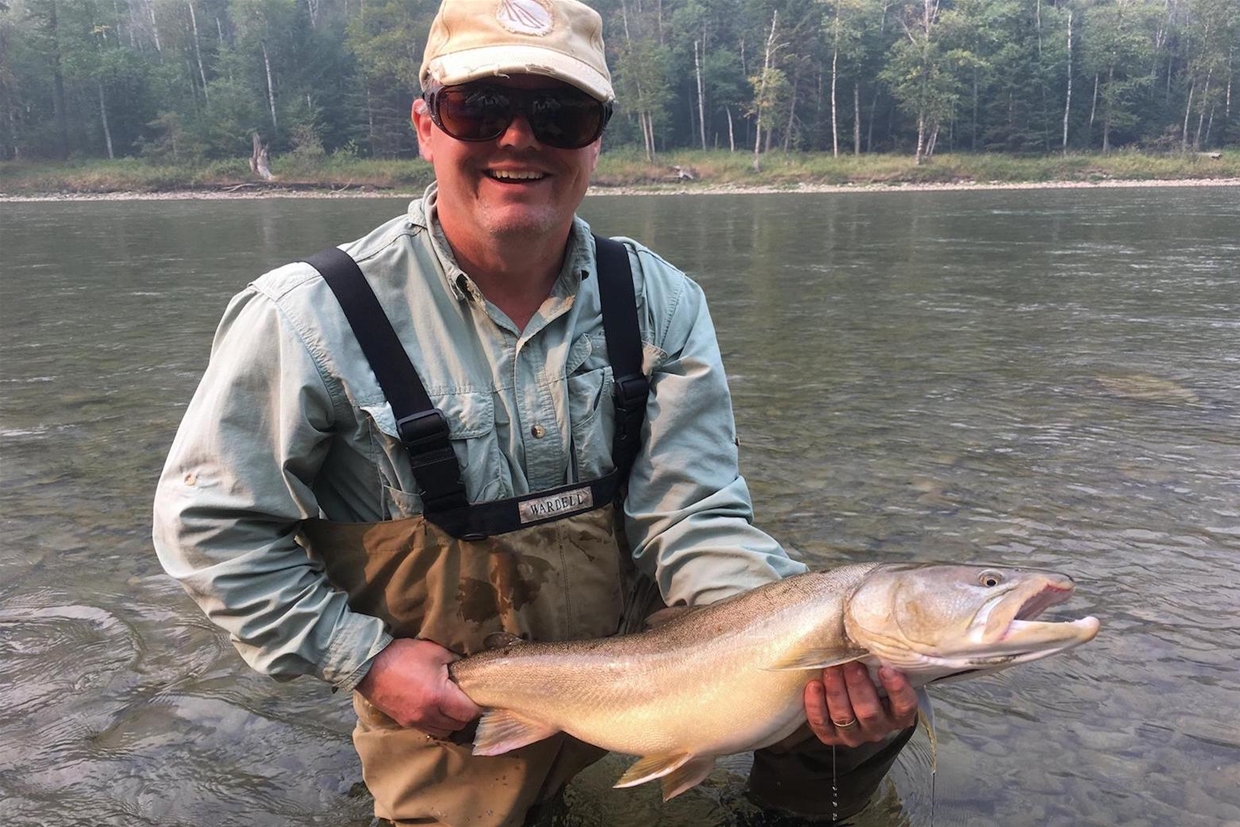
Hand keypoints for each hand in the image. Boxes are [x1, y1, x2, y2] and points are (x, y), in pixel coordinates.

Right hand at [355, 638, 480, 737]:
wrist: (369, 665)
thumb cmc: (403, 655)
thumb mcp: (435, 652)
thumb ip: (455, 662)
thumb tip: (467, 669)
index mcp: (439, 696)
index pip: (468, 713)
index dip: (477, 706)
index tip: (479, 697)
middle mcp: (428, 714)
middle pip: (458, 725)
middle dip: (465, 714)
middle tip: (466, 700)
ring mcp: (415, 721)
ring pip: (444, 731)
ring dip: (451, 722)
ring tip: (451, 706)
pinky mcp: (405, 722)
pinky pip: (429, 729)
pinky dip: (437, 723)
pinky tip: (436, 709)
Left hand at [804, 663, 917, 746]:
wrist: (850, 698)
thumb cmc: (871, 680)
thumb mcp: (881, 673)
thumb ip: (881, 662)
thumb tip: (873, 638)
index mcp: (898, 714)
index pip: (904, 706)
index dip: (896, 690)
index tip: (886, 669)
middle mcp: (878, 728)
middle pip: (869, 712)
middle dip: (858, 686)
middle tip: (850, 663)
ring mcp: (854, 735)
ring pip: (844, 717)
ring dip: (836, 692)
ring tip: (831, 669)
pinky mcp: (831, 737)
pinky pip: (821, 724)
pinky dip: (816, 705)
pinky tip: (813, 686)